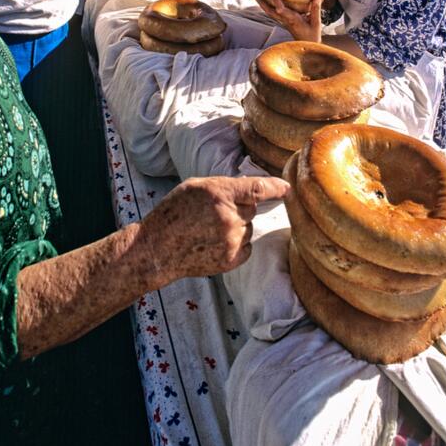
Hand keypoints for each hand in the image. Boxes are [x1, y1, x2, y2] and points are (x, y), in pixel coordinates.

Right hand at [141, 175, 289, 283]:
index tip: (287, 188)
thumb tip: (249, 188)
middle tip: (214, 214)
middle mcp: (230, 217)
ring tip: (210, 231)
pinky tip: (215, 243)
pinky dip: (237, 245)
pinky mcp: (231, 260)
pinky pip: (247, 247)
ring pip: (248, 228)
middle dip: (239, 209)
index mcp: (220, 193)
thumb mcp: (195, 187)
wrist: (158, 249)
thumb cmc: (173, 213)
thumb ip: (224, 186)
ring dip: (236, 227)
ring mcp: (232, 240)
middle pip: (251, 209)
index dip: (276, 187)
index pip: (257, 189)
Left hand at [253, 0, 322, 42]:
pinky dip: (267, 6)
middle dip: (261, 2)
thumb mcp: (316, 22)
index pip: (282, 9)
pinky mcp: (284, 22)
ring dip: (261, 3)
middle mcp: (285, 20)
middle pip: (269, 11)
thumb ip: (315, 9)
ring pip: (269, 12)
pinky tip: (265, 1)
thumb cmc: (312, 35)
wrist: (307, 46)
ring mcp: (283, 22)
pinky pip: (273, 13)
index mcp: (292, 20)